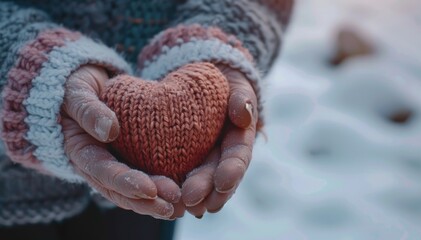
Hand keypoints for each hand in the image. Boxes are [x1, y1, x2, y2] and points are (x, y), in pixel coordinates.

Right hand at [61, 65, 181, 219]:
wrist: (86, 89)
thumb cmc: (77, 89)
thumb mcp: (76, 93)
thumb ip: (88, 110)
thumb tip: (109, 130)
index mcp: (81, 151)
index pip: (102, 172)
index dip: (125, 182)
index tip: (149, 190)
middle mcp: (96, 165)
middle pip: (119, 190)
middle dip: (145, 202)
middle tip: (171, 206)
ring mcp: (111, 164)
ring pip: (131, 191)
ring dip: (153, 202)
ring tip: (179, 208)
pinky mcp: (127, 159)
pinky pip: (141, 178)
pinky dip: (157, 190)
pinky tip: (178, 196)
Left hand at [180, 64, 257, 217]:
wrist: (208, 83)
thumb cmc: (226, 86)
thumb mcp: (237, 87)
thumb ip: (242, 98)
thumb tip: (243, 114)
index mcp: (240, 140)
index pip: (238, 157)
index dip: (232, 171)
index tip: (223, 182)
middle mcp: (223, 155)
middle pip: (217, 175)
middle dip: (206, 189)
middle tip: (191, 200)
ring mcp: (206, 159)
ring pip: (201, 181)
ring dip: (192, 196)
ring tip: (180, 207)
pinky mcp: (186, 158)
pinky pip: (181, 173)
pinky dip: (176, 186)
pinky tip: (166, 198)